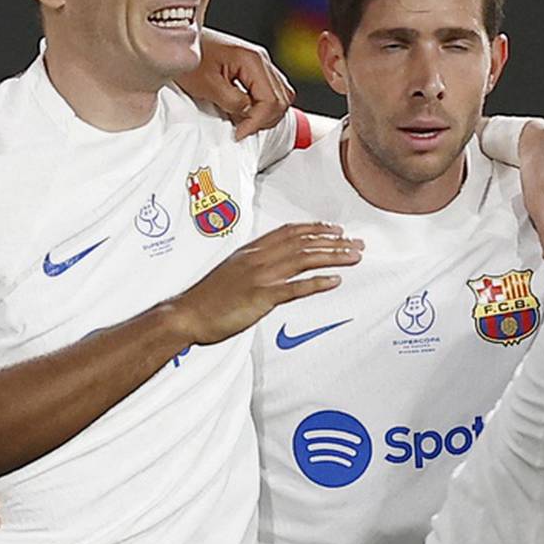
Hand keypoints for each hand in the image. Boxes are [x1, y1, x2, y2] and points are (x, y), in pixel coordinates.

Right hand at [169, 222, 362, 344]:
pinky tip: (335, 281)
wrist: (187, 314)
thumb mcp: (231, 272)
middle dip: (333, 242)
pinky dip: (317, 283)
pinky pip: (295, 288)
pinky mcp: (261, 297)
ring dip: (333, 257)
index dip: (315, 228)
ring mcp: (259, 276)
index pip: (289, 232)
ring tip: (354, 257)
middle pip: (303, 243)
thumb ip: (253, 265)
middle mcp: (258, 258)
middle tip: (356, 243)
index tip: (335, 229)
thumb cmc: (207, 298)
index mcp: (251, 250)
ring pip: (304, 260)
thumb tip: (272, 266)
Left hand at [173, 29, 296, 139]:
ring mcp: (259, 62)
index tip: (239, 133)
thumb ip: (231, 100)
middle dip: (263, 120)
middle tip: (241, 129)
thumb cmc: (188, 58)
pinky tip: (246, 111)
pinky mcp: (253, 67)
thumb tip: (247, 113)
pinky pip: (271, 91)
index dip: (256, 122)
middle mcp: (260, 59)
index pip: (270, 100)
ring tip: (244, 122)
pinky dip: (263, 106)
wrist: (174, 40)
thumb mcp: (206, 84)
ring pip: (280, 96)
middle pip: (280, 100)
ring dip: (265, 114)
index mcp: (252, 59)